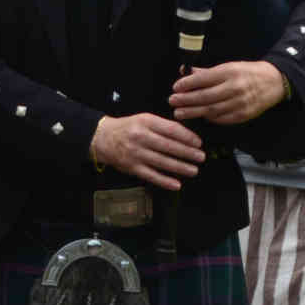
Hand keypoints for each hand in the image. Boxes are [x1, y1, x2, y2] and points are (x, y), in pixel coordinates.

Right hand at [90, 113, 205, 189]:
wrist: (103, 138)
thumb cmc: (128, 127)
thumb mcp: (144, 119)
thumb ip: (163, 126)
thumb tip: (186, 135)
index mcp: (146, 122)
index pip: (171, 130)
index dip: (187, 137)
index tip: (198, 143)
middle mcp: (141, 137)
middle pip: (169, 146)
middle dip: (187, 153)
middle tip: (201, 157)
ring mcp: (136, 154)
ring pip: (162, 162)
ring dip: (180, 167)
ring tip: (194, 170)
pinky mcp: (132, 168)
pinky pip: (151, 175)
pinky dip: (164, 181)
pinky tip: (176, 184)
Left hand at [170, 60, 286, 124]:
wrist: (273, 82)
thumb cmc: (247, 72)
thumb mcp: (228, 66)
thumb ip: (206, 71)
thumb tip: (185, 71)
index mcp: (230, 72)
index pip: (204, 79)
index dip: (188, 84)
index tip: (175, 87)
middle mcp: (235, 87)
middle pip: (205, 96)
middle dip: (187, 100)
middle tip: (172, 102)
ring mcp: (240, 102)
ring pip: (212, 110)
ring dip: (194, 112)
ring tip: (180, 113)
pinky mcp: (244, 114)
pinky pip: (222, 119)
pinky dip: (209, 118)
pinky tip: (200, 117)